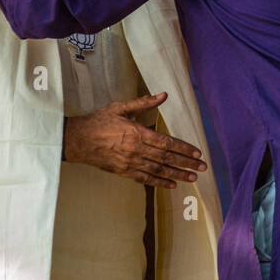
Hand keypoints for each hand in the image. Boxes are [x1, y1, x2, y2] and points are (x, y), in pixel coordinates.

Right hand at [63, 92, 207, 188]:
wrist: (77, 140)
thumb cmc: (99, 122)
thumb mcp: (120, 108)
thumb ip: (144, 103)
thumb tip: (164, 95)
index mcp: (137, 133)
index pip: (167, 142)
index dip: (184, 149)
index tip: (197, 154)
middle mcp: (136, 150)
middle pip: (166, 159)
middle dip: (186, 164)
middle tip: (202, 169)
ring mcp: (130, 163)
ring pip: (158, 171)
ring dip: (177, 175)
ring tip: (192, 179)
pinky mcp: (123, 172)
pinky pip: (145, 179)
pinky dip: (159, 182)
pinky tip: (171, 185)